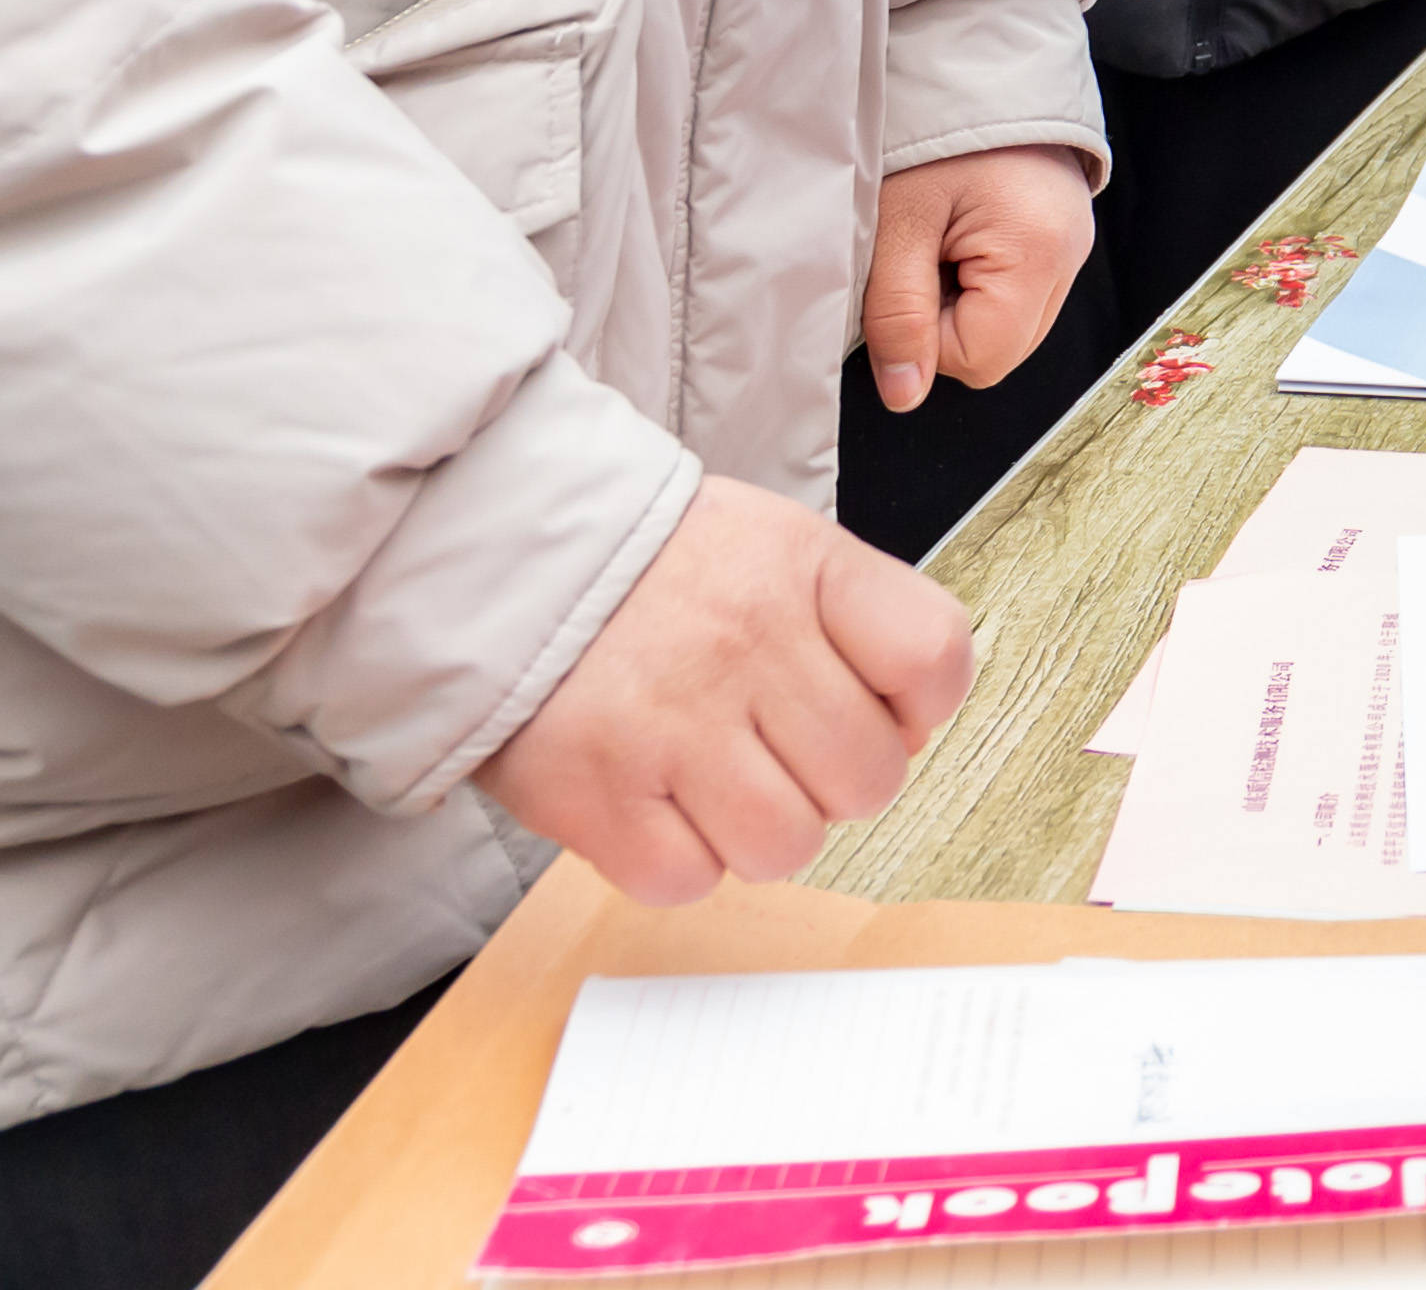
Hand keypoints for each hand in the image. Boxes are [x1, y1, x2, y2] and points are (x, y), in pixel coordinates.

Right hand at [476, 476, 972, 904]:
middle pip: (869, 778)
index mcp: (802, 565)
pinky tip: (650, 801)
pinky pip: (689, 879)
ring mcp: (672, 721)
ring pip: (787, 844)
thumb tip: (906, 736)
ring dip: (759, 832)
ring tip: (712, 781)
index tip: (882, 712)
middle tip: (777, 753)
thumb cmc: (651, 569)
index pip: (933, 655)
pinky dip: (676, 860)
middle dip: (833, 784)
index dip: (919, 708)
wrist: (492, 559)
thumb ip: (850, 624)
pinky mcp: (599, 795)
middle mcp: (747, 639)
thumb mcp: (768, 545)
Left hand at [860, 143, 1096, 414]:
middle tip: (919, 255)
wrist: (972, 56)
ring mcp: (1074, 246)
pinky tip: (960, 235)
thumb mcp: (897, 221)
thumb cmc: (933, 128)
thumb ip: (896, 313)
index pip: (978, 358)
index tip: (902, 276)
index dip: (924, 336)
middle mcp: (1071, 256)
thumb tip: (904, 394)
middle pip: (1001, 350)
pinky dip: (982, 280)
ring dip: (963, 302)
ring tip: (940, 239)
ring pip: (1009, 326)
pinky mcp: (1063, 235)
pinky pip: (1020, 293)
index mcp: (1037, 251)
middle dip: (946, 321)